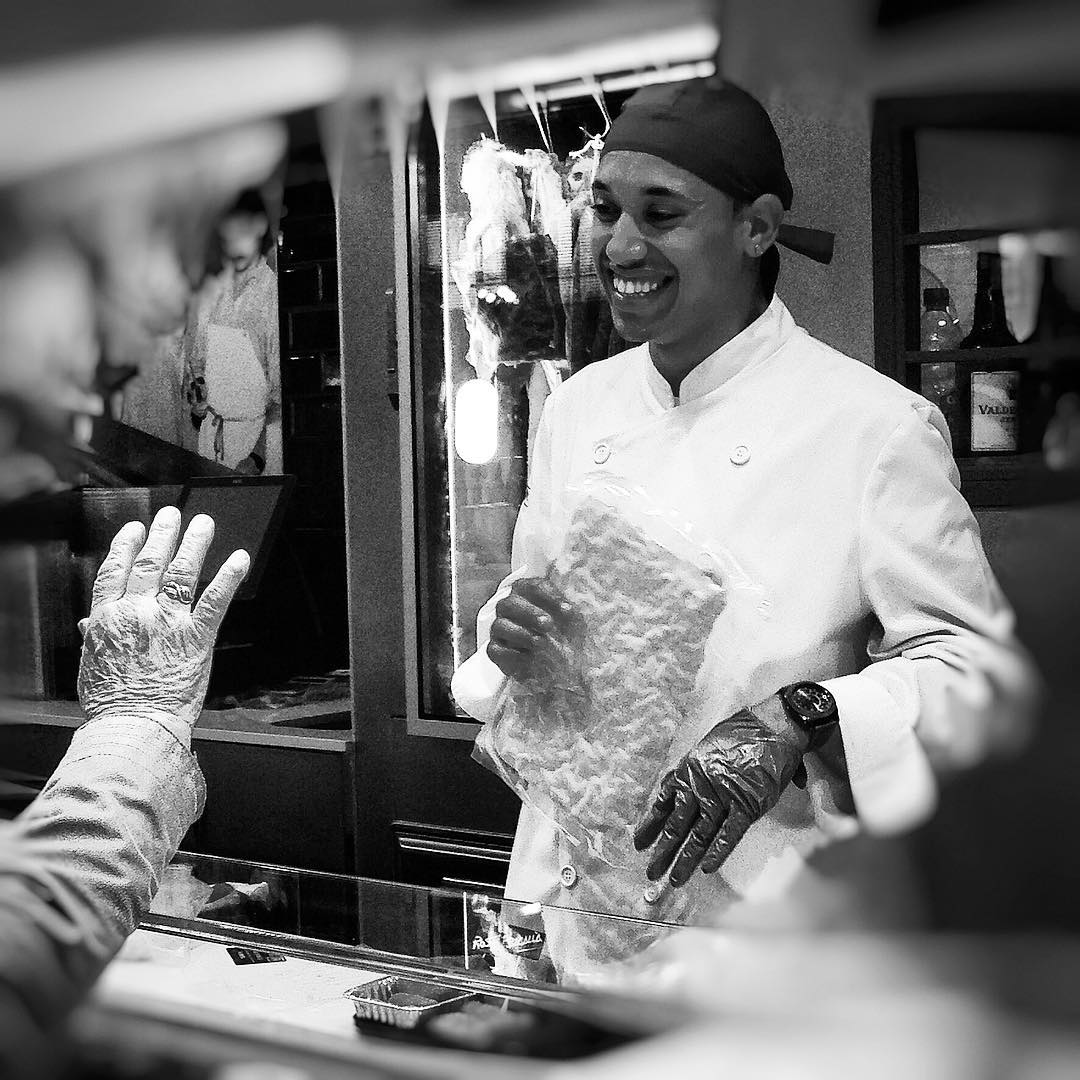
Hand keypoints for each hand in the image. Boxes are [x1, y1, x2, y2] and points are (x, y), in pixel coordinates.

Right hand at [77, 506, 249, 731]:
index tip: (134, 530)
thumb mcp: (92, 665)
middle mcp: (139, 613)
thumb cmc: (113, 702)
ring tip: (204, 524)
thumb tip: (88, 624)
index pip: (116, 571)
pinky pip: (216, 600)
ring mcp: (169, 622)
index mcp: (109, 619)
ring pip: (182, 572)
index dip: (126, 547)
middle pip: (151, 563)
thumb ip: (95, 637)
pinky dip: (229, 577)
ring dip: (194, 544)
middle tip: (172, 515)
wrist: (134, 726)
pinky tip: (239, 559)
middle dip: (163, 535)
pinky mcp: (198, 637)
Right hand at [486, 577, 575, 685]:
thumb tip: (567, 609)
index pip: (533, 586)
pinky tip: (528, 656)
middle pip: (510, 602)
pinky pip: (496, 649)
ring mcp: (501, 629)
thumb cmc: (565, 636)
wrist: (562, 667)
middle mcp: (510, 608)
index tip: (567, 609)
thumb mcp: (574, 623)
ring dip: (521, 633)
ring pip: (500, 625)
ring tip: (540, 642)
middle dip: (529, 612)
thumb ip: (569, 613)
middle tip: (548, 624)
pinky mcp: (496, 650)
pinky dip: (512, 653)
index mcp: (529, 594)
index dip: (550, 596)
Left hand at [633, 705, 804, 887]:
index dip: (650, 825)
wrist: (772, 726)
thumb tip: (685, 787)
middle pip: (677, 825)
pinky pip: (728, 834)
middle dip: (663, 850)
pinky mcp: (746, 806)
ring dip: (686, 859)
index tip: (639, 843)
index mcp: (688, 770)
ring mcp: (722, 797)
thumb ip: (696, 770)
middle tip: (650, 871)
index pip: (663, 803)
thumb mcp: (707, 746)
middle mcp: (700, 785)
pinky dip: (717, 852)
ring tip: (674, 879)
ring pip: (699, 835)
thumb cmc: (742, 733)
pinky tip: (706, 868)